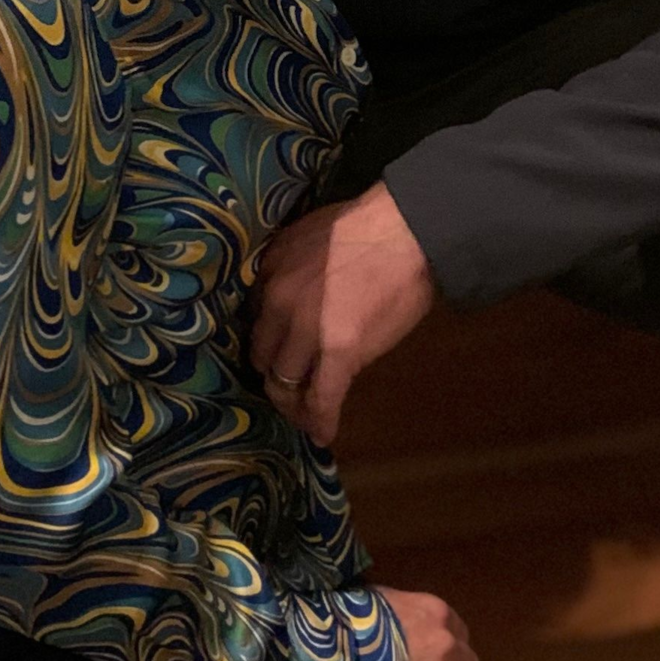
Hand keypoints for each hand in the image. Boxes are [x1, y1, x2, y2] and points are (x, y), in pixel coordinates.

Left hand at [251, 183, 434, 445]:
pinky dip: (320, 421)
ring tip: (305, 414)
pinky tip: (323, 435)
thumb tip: (291, 293)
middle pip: (264, 357)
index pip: (255, 322)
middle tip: (290, 387)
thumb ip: (289, 266)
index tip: (278, 354)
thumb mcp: (307, 234)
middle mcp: (277, 305)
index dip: (267, 342)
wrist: (404, 229)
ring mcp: (306, 332)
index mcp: (269, 274)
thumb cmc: (365, 225)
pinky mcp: (340, 354)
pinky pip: (322, 399)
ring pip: (285, 383)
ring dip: (294, 403)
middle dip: (274, 375)